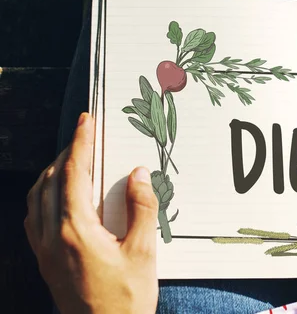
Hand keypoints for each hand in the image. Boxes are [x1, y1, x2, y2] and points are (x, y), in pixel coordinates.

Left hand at [25, 113, 158, 313]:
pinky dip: (43, 195)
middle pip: (51, 181)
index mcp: (76, 231)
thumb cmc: (125, 300)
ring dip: (53, 171)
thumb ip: (142, 209)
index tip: (86, 121)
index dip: (81, 143)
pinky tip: (57, 195)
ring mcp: (44, 251)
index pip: (74, 175)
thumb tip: (139, 173)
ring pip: (37, 197)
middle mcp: (52, 237)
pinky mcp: (44, 262)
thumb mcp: (143, 253)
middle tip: (86, 134)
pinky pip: (33, 217)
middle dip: (68, 152)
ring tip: (73, 158)